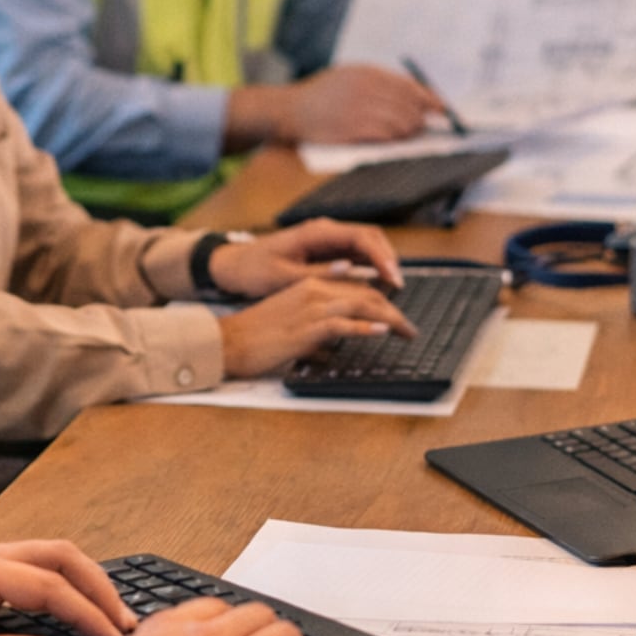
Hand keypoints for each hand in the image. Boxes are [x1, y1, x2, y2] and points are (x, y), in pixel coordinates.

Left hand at [0, 541, 136, 635]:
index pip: (50, 587)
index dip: (88, 615)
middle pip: (59, 555)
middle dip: (99, 586)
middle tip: (126, 622)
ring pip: (47, 554)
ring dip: (82, 580)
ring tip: (107, 614)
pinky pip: (30, 565)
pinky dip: (60, 581)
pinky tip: (67, 606)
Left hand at [209, 217, 404, 296]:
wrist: (235, 265)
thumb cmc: (255, 270)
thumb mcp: (283, 276)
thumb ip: (318, 273)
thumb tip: (350, 269)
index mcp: (316, 232)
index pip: (361, 237)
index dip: (382, 257)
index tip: (393, 278)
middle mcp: (326, 231)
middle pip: (370, 237)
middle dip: (388, 259)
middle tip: (398, 286)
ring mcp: (328, 239)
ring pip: (366, 245)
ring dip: (382, 263)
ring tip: (392, 289)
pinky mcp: (327, 250)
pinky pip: (356, 255)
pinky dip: (371, 267)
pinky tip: (377, 285)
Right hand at [217, 277, 415, 377]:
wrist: (227, 342)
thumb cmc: (253, 337)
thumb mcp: (290, 326)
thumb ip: (313, 332)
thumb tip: (332, 349)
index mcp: (308, 286)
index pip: (355, 288)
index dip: (381, 301)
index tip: (396, 316)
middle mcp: (313, 290)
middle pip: (365, 293)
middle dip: (393, 310)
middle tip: (408, 328)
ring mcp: (311, 307)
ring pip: (361, 304)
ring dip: (389, 318)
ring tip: (406, 331)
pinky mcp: (307, 327)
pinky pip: (344, 324)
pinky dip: (366, 327)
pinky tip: (382, 332)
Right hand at [281, 64, 441, 144]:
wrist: (289, 110)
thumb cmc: (321, 96)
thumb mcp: (348, 77)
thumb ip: (379, 84)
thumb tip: (416, 98)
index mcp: (367, 72)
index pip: (409, 86)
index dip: (430, 99)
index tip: (442, 109)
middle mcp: (365, 88)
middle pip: (408, 105)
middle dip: (420, 118)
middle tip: (424, 127)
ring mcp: (359, 108)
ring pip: (400, 122)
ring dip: (409, 131)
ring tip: (409, 135)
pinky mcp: (352, 128)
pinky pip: (385, 135)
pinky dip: (394, 139)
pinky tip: (394, 141)